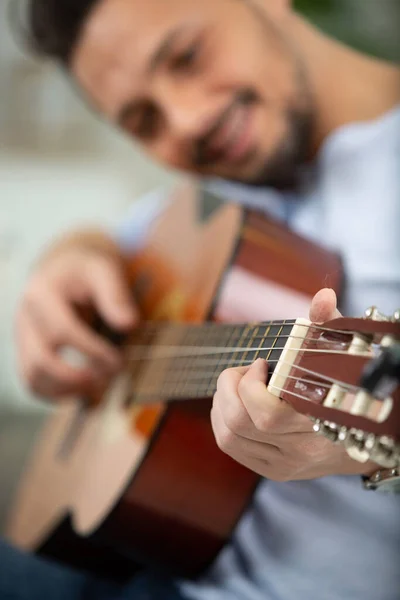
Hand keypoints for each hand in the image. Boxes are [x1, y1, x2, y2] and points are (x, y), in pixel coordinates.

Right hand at [16, 230, 137, 399]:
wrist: (65, 265)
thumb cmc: (88, 268)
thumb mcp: (105, 270)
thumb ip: (116, 295)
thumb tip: (128, 324)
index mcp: (41, 292)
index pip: (62, 331)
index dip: (92, 352)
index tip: (118, 362)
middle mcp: (24, 316)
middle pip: (40, 360)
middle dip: (76, 377)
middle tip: (109, 379)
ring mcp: (21, 336)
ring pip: (31, 377)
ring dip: (65, 391)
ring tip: (98, 387)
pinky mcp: (26, 350)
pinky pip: (32, 381)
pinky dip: (55, 394)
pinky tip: (83, 391)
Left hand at [211, 288, 376, 479]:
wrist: (366, 439)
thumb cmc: (349, 388)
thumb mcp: (344, 354)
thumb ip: (331, 326)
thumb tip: (322, 298)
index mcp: (319, 424)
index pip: (266, 415)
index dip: (250, 386)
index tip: (260, 363)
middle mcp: (300, 451)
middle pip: (239, 424)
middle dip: (229, 388)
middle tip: (243, 370)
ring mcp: (284, 465)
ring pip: (228, 437)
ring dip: (220, 403)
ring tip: (236, 383)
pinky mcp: (272, 470)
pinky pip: (230, 446)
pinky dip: (221, 419)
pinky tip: (234, 401)